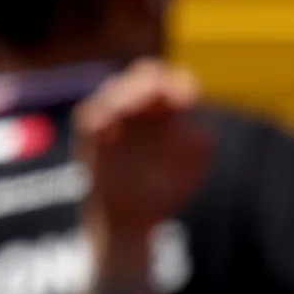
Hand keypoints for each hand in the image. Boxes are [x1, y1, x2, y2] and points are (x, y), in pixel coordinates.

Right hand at [75, 59, 213, 240]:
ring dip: (121, 98)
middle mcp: (139, 105)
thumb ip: (195, 152)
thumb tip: (203, 135)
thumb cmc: (162, 189)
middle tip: (155, 93)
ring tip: (130, 109)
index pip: (174, 82)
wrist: (129, 217)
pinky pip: (89, 115)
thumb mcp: (186, 173)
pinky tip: (105, 128)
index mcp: (167, 108)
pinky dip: (97, 117)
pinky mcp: (91, 132)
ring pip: (113, 91)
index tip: (187, 100)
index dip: (180, 84)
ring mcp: (112, 116)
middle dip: (148, 83)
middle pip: (143, 77)